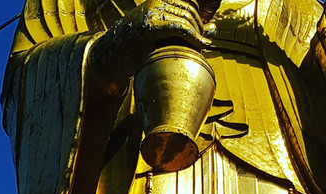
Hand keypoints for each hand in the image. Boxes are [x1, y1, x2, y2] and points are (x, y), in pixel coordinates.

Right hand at [88, 0, 211, 93]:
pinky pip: (180, 28)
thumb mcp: (160, 34)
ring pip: (186, 19)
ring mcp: (151, 13)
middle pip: (189, 10)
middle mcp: (154, 2)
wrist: (112, 56)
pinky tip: (201, 46)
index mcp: (156, 1)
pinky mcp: (150, 27)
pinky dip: (194, 37)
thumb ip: (184, 29)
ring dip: (198, 34)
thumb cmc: (136, 47)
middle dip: (200, 27)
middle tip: (204, 42)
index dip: (198, 18)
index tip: (202, 34)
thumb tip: (213, 29)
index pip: (188, 2)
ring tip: (203, 46)